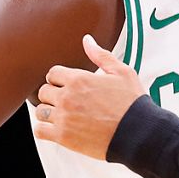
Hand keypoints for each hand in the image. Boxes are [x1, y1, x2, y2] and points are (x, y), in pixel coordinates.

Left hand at [33, 34, 146, 158]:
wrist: (138, 133)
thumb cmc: (132, 104)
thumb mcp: (122, 72)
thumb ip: (100, 55)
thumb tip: (87, 40)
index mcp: (79, 79)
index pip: (53, 73)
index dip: (59, 79)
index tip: (66, 86)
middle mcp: (67, 97)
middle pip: (43, 92)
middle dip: (53, 95)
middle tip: (65, 102)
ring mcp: (64, 117)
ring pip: (40, 112)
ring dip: (48, 113)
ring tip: (61, 116)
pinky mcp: (63, 137)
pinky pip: (40, 131)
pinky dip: (44, 129)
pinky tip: (55, 129)